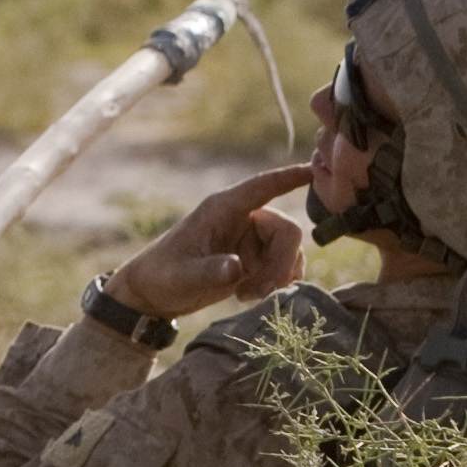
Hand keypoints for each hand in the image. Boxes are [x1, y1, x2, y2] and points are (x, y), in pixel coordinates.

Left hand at [110, 163, 318, 322]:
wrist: (153, 294)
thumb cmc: (162, 276)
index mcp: (223, 209)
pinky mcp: (255, 260)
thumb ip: (210, 271)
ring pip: (289, 251)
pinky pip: (285, 266)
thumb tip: (238, 267)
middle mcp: (242, 219)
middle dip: (280, 264)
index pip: (263, 187)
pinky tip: (249, 295)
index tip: (313, 170)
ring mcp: (251, 240)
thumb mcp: (183, 276)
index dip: (289, 178)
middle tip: (256, 292)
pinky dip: (276, 282)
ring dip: (277, 276)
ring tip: (246, 295)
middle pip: (287, 231)